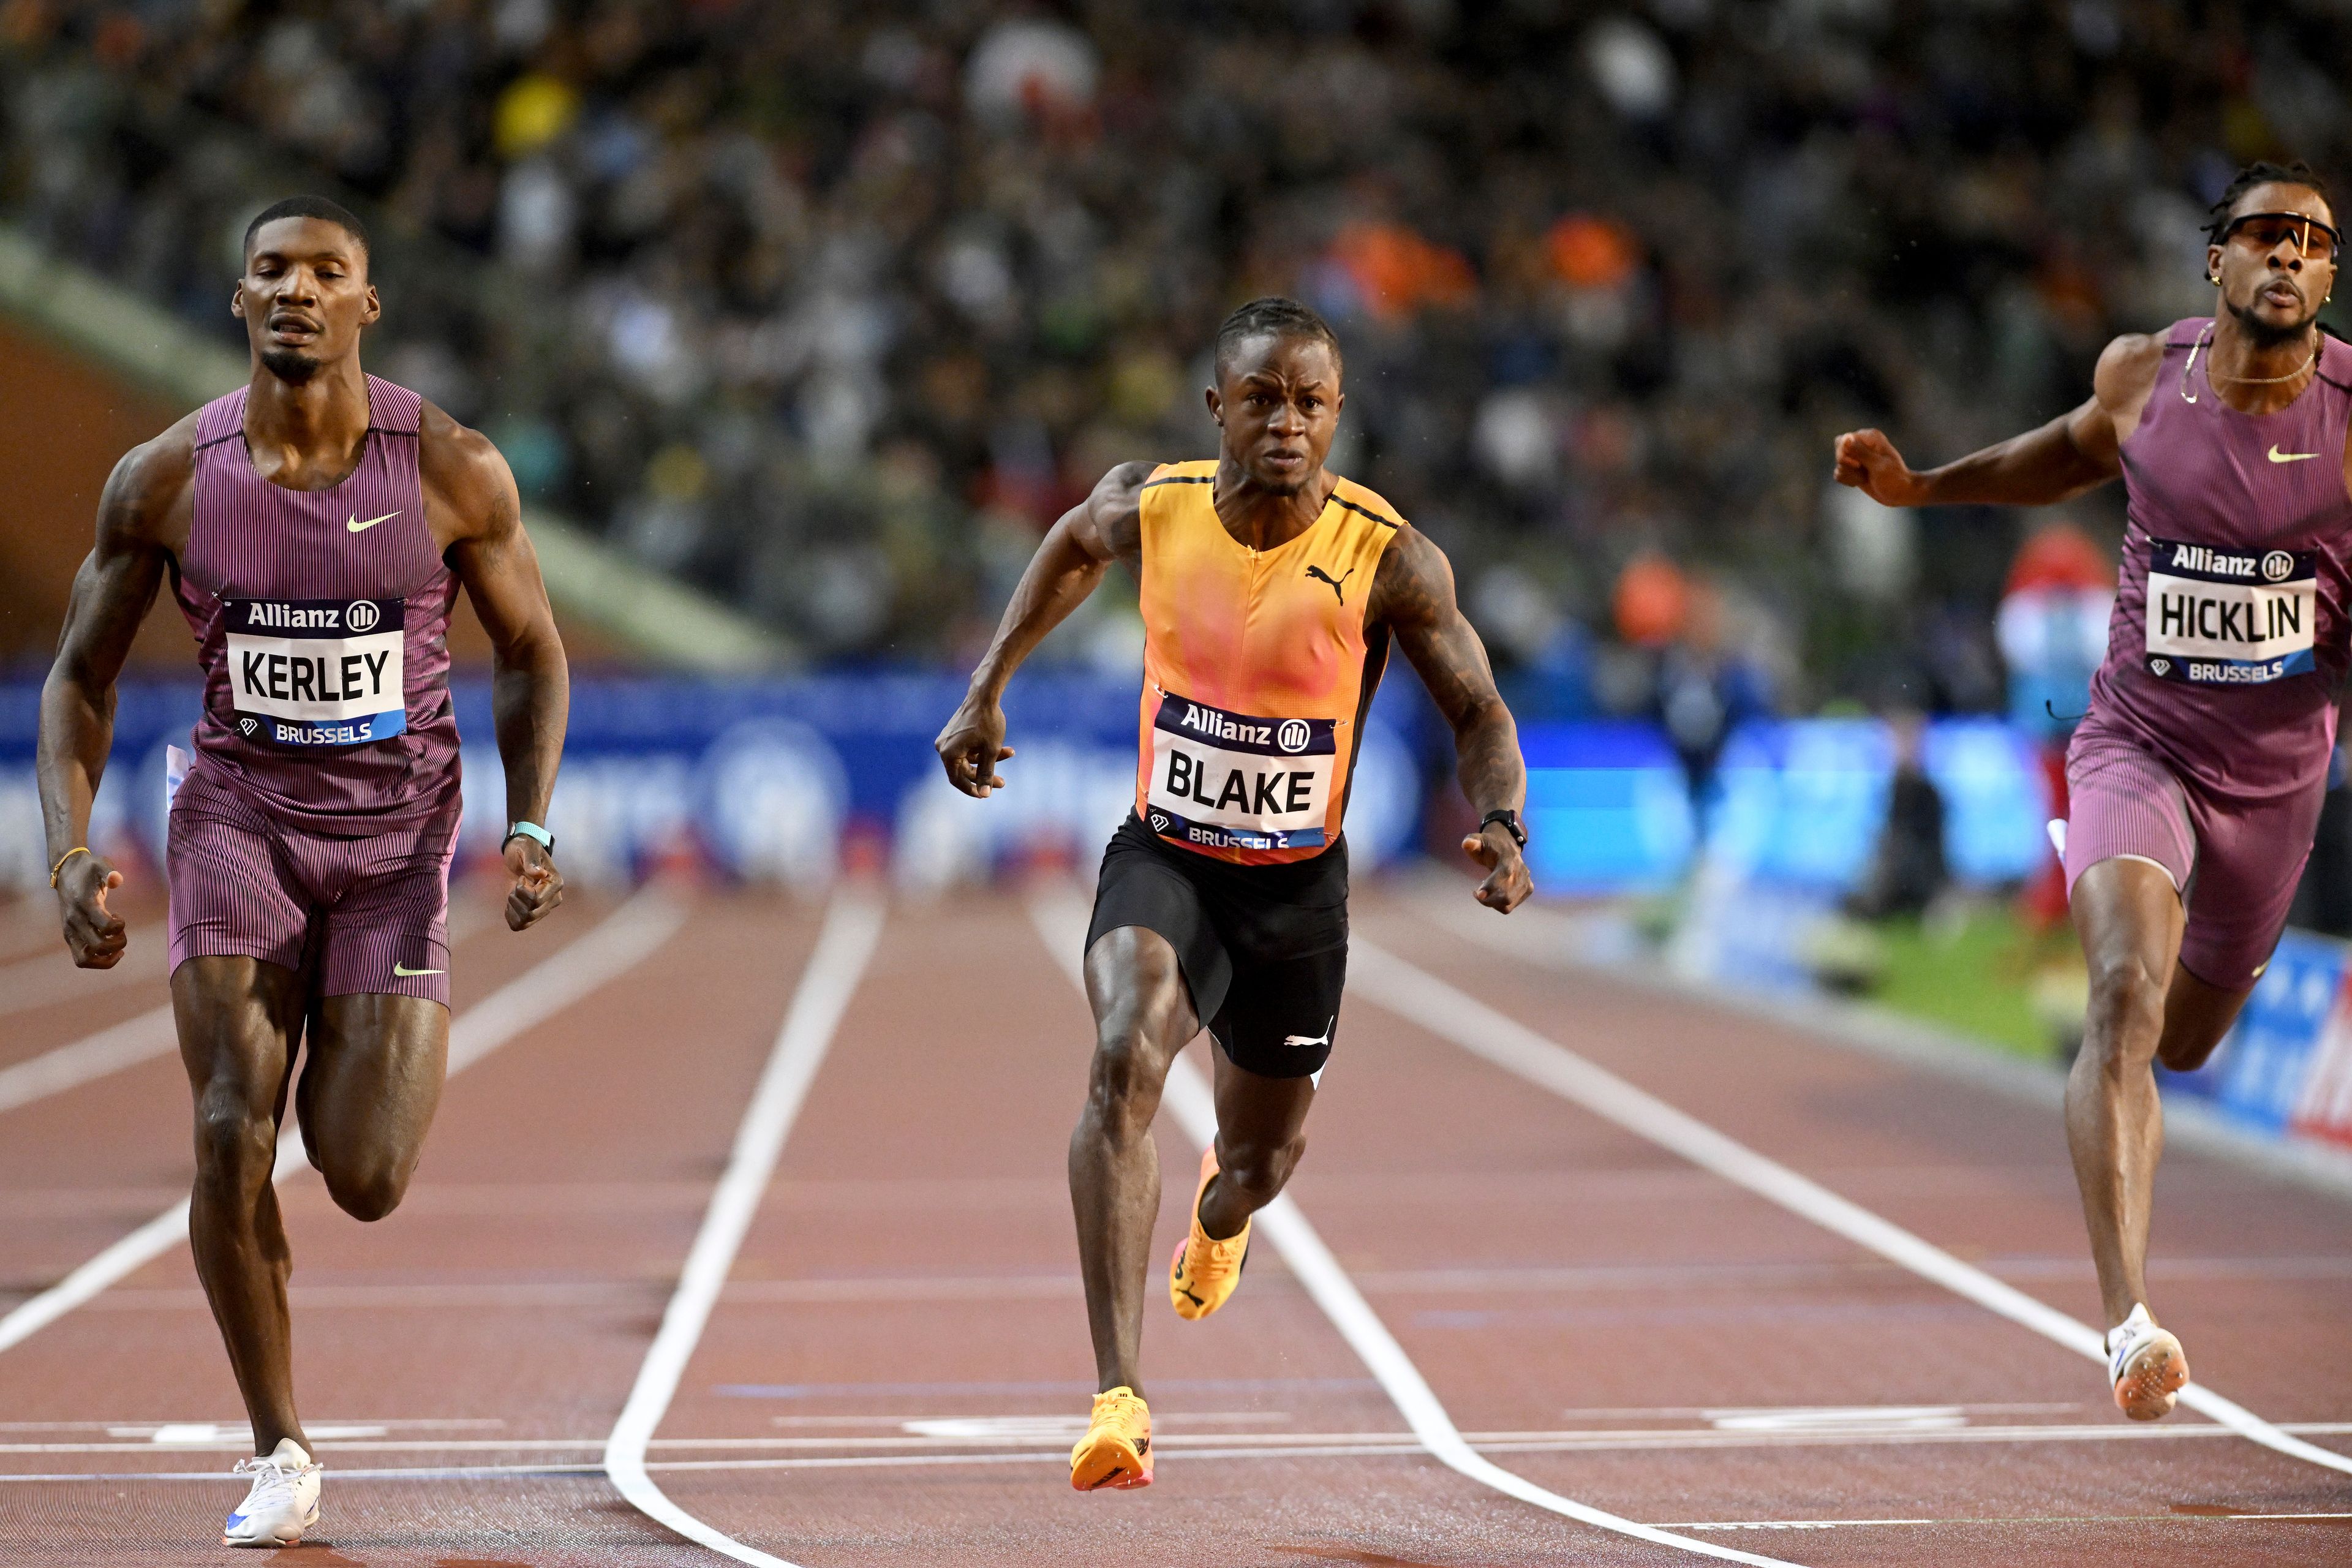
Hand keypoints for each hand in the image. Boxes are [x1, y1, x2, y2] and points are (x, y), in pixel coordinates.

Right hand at [55, 852, 127, 967]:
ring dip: (106, 958)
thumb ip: (110, 871)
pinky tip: (111, 950)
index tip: (119, 916)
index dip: (120, 925)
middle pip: (98, 947)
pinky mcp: (69, 937)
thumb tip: (117, 879)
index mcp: (83, 905)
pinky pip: (81, 959)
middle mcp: (74, 922)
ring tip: (117, 946)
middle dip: (118, 943)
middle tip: (121, 932)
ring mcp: (70, 932)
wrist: (65, 872)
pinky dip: (98, 961)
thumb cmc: (87, 869)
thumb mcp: (100, 864)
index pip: (106, 927)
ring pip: (85, 960)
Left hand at [504, 836, 564, 931]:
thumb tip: (539, 873)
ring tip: (513, 894)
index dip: (522, 891)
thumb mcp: (526, 849)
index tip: (521, 878)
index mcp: (555, 883)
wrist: (521, 853)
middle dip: (516, 900)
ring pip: (525, 922)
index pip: (536, 900)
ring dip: (513, 908)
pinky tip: (510, 903)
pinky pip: (520, 925)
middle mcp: (553, 899)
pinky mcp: (533, 913)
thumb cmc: (526, 848)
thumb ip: (531, 861)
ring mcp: (544, 908)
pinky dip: (511, 916)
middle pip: (531, 914)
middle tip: (515, 885)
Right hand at [934, 696, 1013, 797]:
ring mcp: (948, 739)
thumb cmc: (988, 722)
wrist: (984, 695)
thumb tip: (984, 795)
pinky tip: (1004, 747)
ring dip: (988, 759)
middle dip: (985, 775)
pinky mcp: (954, 732)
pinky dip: (983, 749)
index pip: (957, 780)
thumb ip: (986, 774)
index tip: (985, 795)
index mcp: (948, 754)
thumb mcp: (990, 751)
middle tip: (1003, 782)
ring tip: (1010, 753)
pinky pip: (968, 747)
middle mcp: (943, 747)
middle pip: (964, 770)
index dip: (971, 790)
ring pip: (970, 758)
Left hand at [1461, 824, 1532, 912]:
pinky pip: (1511, 906)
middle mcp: (1522, 871)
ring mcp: (1526, 881)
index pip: (1504, 874)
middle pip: (1507, 896)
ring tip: (1483, 893)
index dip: (1492, 886)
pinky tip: (1493, 894)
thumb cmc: (1489, 846)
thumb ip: (1472, 842)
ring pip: (1508, 904)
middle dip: (1488, 900)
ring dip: (1492, 903)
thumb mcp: (1479, 840)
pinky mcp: (1528, 889)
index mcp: (1510, 859)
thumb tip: (1467, 844)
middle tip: (1476, 894)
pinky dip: (1498, 905)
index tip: (1477, 893)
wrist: (1507, 846)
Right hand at [1832, 428, 1927, 506]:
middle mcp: (1862, 444)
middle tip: (1862, 471)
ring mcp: (1857, 456)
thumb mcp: (1878, 465)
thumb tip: (1846, 438)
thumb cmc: (1894, 478)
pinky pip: (1839, 473)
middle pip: (1838, 451)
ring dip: (1850, 475)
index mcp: (1870, 437)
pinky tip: (1861, 481)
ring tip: (1865, 477)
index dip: (1845, 454)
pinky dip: (1847, 480)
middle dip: (1846, 465)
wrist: (1901, 493)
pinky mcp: (1854, 468)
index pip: (1843, 440)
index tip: (1857, 465)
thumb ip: (1861, 452)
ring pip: (1839, 464)